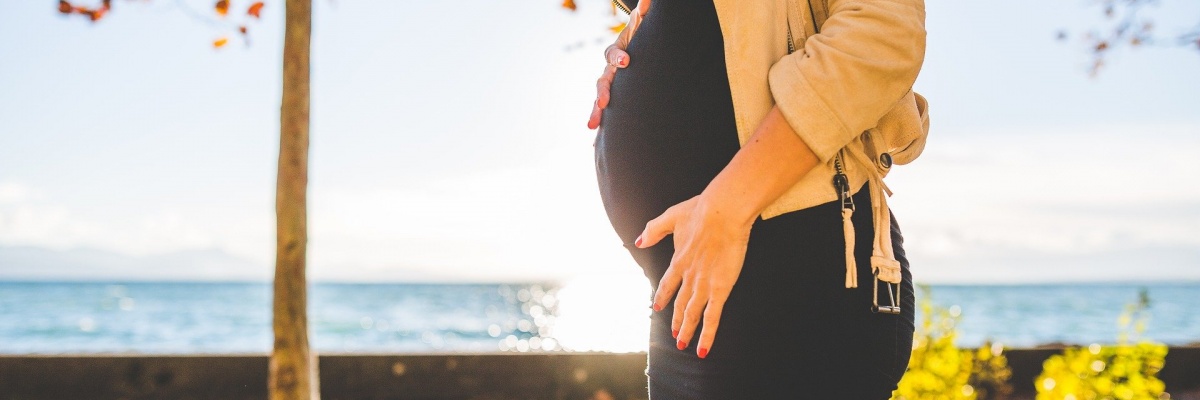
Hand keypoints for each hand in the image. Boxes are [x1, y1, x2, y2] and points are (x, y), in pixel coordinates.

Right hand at [587, 0, 651, 129]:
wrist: (641, 52)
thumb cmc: (645, 38)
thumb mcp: (646, 26)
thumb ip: (645, 15)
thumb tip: (648, 1)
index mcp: (618, 52)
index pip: (614, 54)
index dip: (618, 57)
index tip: (627, 61)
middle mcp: (610, 70)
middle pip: (602, 81)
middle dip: (602, 93)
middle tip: (603, 103)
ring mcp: (610, 86)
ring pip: (600, 99)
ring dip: (596, 112)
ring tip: (592, 127)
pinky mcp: (615, 100)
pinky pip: (607, 114)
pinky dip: (602, 128)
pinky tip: (595, 145)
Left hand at [635, 194, 753, 358]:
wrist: (722, 212)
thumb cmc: (701, 210)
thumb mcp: (672, 216)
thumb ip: (654, 230)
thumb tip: (638, 241)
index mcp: (678, 260)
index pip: (668, 284)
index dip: (663, 297)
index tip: (658, 307)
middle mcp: (688, 276)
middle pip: (680, 303)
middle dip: (676, 320)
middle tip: (674, 333)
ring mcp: (704, 285)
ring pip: (692, 315)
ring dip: (687, 331)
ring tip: (683, 343)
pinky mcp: (720, 289)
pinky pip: (712, 317)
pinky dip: (707, 335)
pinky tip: (702, 348)